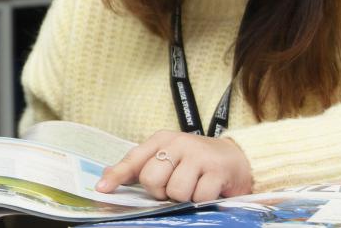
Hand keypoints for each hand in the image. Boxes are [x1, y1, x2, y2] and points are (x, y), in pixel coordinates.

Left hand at [96, 130, 252, 202]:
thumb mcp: (167, 157)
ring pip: (175, 191)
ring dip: (183, 196)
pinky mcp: (217, 170)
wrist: (238, 157)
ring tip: (193, 186)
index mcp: (162, 140)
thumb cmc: (196, 160)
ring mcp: (198, 156)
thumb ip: (140, 166)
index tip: (103, 189)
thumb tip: (106, 177)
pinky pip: (198, 196)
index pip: (134, 159)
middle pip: (151, 179)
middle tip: (173, 187)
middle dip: (160, 191)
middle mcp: (178, 143)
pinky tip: (208, 188)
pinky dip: (201, 199)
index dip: (117, 175)